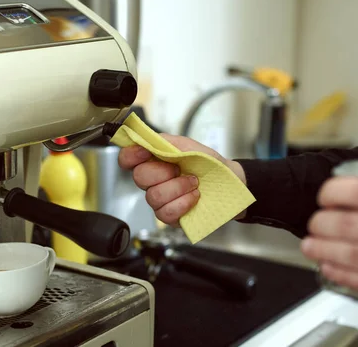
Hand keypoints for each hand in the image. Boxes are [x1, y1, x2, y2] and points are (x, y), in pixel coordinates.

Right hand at [118, 134, 245, 225]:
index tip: (145, 152)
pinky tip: (194, 197)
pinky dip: (182, 203)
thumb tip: (146, 140)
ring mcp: (160, 200)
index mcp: (153, 160)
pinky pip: (165, 213)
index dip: (130, 156)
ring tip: (194, 183)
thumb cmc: (209, 163)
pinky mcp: (170, 217)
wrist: (230, 181)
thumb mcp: (188, 145)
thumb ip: (165, 141)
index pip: (127, 159)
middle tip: (179, 169)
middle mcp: (153, 181)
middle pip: (139, 178)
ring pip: (153, 197)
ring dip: (177, 188)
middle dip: (162, 172)